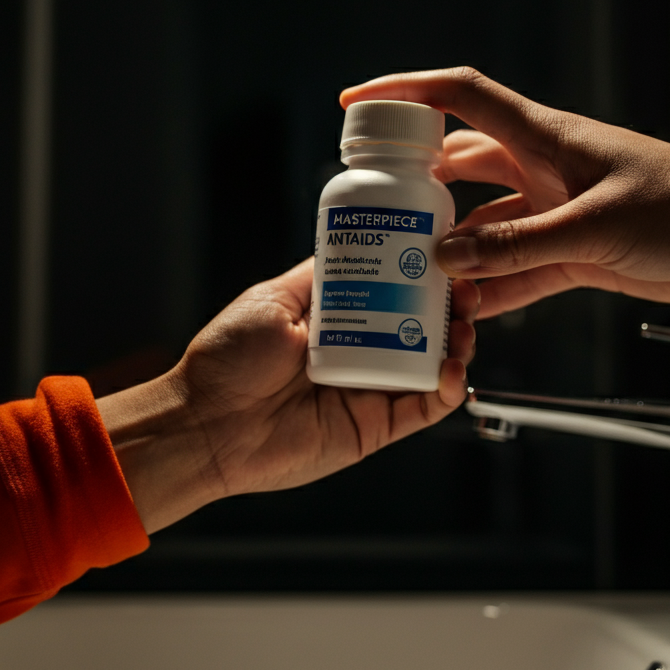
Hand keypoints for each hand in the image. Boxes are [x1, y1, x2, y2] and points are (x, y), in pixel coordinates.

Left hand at [97, 260, 478, 532]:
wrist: (205, 422)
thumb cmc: (227, 360)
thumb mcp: (274, 298)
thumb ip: (318, 275)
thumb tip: (353, 242)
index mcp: (337, 322)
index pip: (394, 294)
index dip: (423, 277)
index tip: (444, 255)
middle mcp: (360, 354)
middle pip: (423, 328)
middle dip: (451, 306)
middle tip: (463, 288)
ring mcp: (370, 391)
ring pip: (432, 366)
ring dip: (458, 342)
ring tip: (464, 322)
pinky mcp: (375, 427)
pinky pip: (424, 409)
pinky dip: (447, 390)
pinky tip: (451, 368)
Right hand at [341, 67, 669, 317]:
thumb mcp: (594, 227)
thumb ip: (516, 246)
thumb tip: (446, 257)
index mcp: (544, 137)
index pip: (459, 97)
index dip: (404, 92)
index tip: (357, 103)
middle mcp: (543, 168)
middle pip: (461, 166)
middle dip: (417, 185)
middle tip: (375, 210)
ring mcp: (557, 210)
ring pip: (486, 226)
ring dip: (455, 250)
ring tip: (415, 274)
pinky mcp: (575, 251)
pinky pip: (517, 267)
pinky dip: (492, 287)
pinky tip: (467, 308)